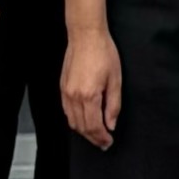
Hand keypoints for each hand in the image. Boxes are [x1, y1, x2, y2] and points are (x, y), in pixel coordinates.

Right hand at [59, 29, 123, 148]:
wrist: (86, 36)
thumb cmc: (103, 53)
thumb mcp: (115, 79)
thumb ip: (113, 105)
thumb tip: (111, 124)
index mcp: (89, 96)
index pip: (94, 126)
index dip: (101, 138)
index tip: (108, 142)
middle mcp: (74, 97)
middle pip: (82, 127)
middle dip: (93, 138)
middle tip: (104, 142)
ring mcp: (66, 93)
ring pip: (72, 121)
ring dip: (83, 131)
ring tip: (95, 134)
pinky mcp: (62, 88)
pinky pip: (66, 111)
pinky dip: (75, 120)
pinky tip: (83, 121)